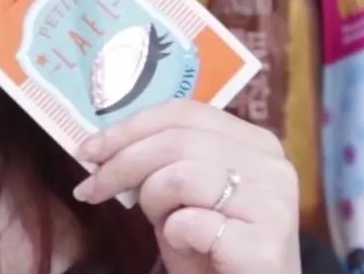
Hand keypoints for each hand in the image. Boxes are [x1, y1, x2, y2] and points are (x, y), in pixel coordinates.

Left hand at [73, 100, 300, 273]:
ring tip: (163, 227)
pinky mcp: (265, 244)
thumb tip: (100, 144)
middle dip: (122, 164)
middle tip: (92, 190)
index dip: (129, 127)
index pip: (183, 112)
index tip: (89, 149)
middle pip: (177, 140)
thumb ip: (160, 161)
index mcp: (255, 143)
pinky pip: (192, 222)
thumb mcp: (182, 195)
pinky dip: (175, 236)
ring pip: (182, 176)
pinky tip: (189, 248)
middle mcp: (272, 165)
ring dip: (154, 203)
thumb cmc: (212, 250)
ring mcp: (274, 203)